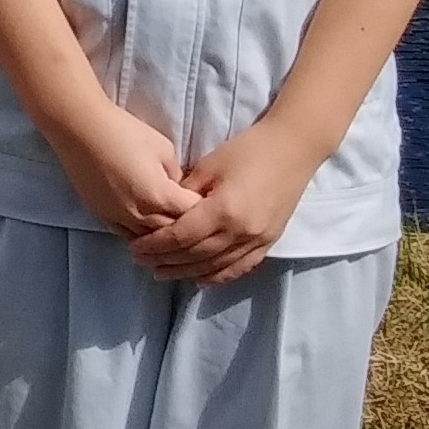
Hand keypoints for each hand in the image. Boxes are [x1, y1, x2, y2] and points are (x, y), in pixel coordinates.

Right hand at [50, 105, 196, 242]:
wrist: (79, 128)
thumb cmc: (123, 131)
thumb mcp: (163, 148)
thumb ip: (176, 174)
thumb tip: (178, 187)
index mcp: (159, 196)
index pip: (193, 216)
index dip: (203, 211)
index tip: (209, 204)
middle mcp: (139, 214)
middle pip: (173, 234)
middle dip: (186, 228)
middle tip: (196, 221)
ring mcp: (118, 218)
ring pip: (149, 242)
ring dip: (162, 236)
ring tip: (173, 230)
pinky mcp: (101, 216)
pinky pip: (127, 236)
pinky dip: (141, 236)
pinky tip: (147, 231)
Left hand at [131, 117, 320, 285]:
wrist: (293, 149)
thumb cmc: (247, 150)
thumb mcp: (209, 166)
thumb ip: (186, 192)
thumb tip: (165, 210)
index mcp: (223, 210)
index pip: (181, 236)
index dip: (156, 245)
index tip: (136, 248)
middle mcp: (241, 231)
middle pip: (196, 255)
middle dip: (166, 261)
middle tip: (143, 262)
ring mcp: (258, 240)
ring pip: (216, 266)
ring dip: (188, 272)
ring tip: (164, 273)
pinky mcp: (270, 242)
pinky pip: (241, 267)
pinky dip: (219, 276)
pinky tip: (201, 279)